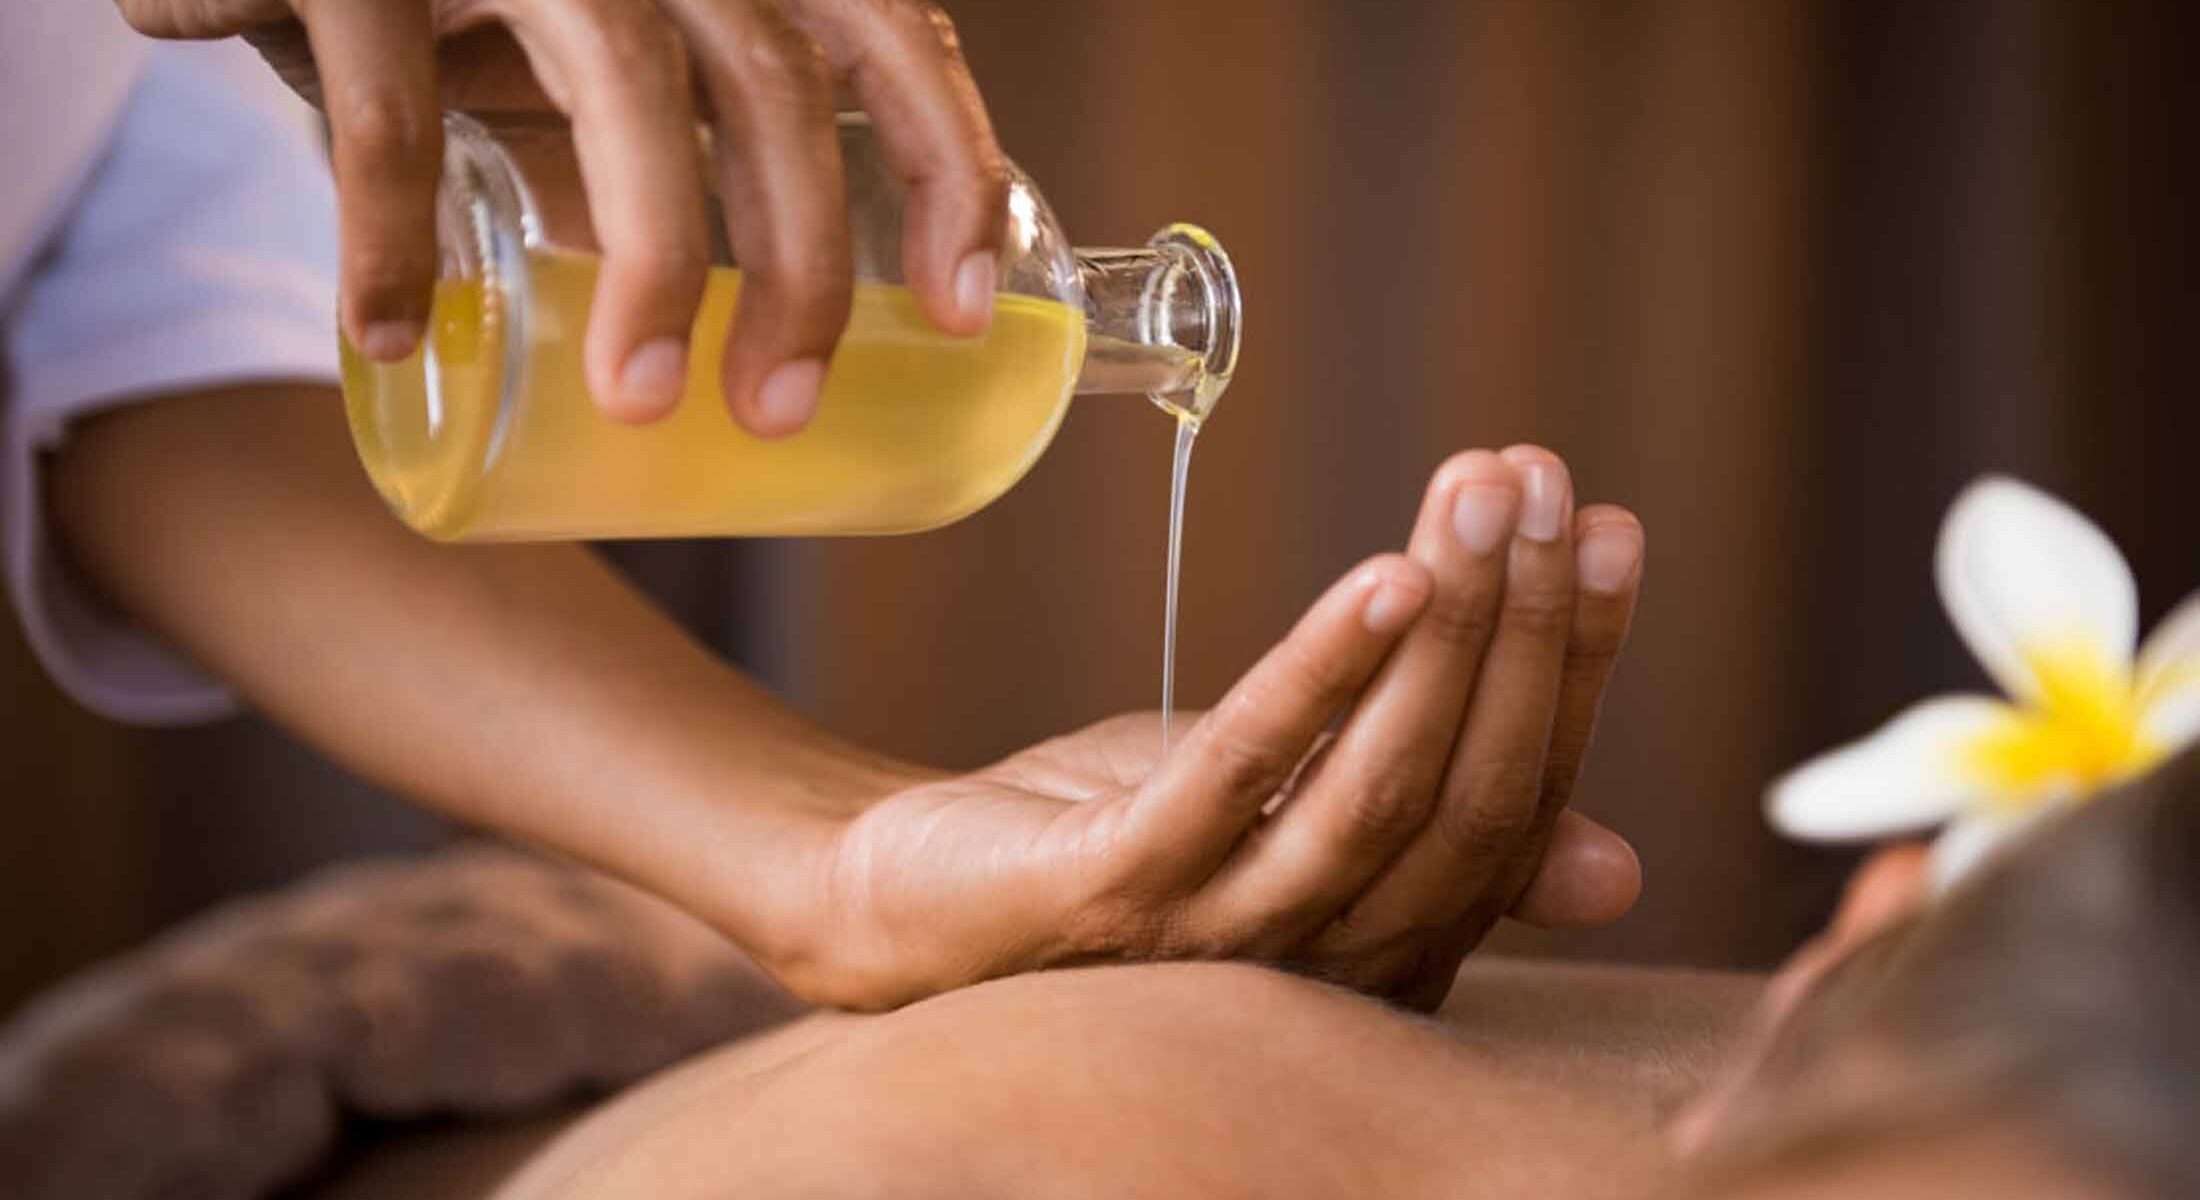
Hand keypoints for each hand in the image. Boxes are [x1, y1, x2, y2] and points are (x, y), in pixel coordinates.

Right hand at [116, 0, 1005, 432]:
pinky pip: (396, 110)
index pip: (887, 32)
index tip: (962, 309)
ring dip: (655, 264)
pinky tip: (388, 334)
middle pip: (773, 84)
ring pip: (629, 87)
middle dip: (802, 265)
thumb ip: (670, 136)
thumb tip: (752, 331)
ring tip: (641, 402)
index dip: (947, 164)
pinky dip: (391, 235)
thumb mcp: (594, 41)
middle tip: (781, 409)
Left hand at [738, 447, 1646, 1009]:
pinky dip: (1320, 673)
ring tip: (1481, 496)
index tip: (1608, 527)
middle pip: (1469, 796)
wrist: (916, 902)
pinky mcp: (1118, 890)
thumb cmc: (1125, 844)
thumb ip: (1430, 826)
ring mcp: (1221, 936)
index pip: (1520, 805)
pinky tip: (1382, 575)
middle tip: (1546, 480)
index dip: (1573, 666)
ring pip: (1376, 787)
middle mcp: (1327, 964)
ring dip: (1449, 629)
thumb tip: (1617, 867)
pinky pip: (1239, 775)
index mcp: (1389, 946)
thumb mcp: (1297, 823)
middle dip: (1527, 626)